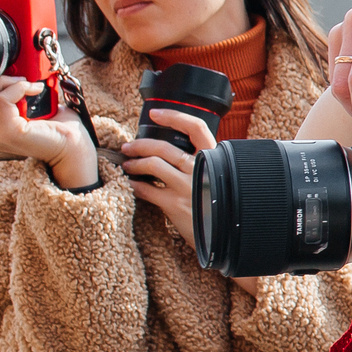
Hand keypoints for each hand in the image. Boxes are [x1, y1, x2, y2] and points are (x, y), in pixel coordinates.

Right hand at [0, 74, 94, 187]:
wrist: (74, 145)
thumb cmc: (59, 129)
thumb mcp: (37, 109)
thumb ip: (23, 96)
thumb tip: (19, 75)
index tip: (17, 79)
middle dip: (2, 81)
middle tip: (23, 79)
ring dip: (10, 83)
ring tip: (30, 84)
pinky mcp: (8, 130)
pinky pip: (3, 99)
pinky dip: (19, 88)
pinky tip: (36, 89)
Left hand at [121, 106, 214, 249]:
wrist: (224, 237)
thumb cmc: (217, 205)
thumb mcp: (217, 178)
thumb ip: (202, 164)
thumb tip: (173, 150)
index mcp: (214, 159)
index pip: (196, 128)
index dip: (174, 116)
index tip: (155, 113)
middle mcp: (202, 170)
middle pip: (164, 147)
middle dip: (139, 145)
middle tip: (128, 147)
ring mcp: (188, 187)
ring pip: (152, 164)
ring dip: (134, 164)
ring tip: (128, 166)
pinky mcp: (175, 205)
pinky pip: (146, 190)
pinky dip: (134, 185)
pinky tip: (132, 185)